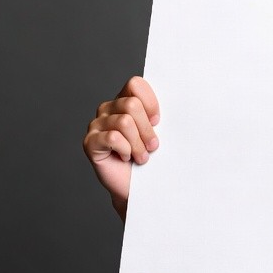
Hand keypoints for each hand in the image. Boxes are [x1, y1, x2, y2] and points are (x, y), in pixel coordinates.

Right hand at [83, 76, 159, 217]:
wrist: (138, 187)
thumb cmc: (152, 157)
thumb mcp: (160, 132)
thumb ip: (159, 115)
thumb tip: (181, 99)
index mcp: (124, 100)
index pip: (135, 84)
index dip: (150, 102)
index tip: (158, 121)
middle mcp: (108, 109)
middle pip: (132, 104)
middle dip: (147, 129)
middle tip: (153, 146)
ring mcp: (96, 125)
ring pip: (124, 122)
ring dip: (138, 143)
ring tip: (142, 156)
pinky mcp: (90, 142)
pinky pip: (113, 138)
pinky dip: (126, 150)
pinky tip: (126, 157)